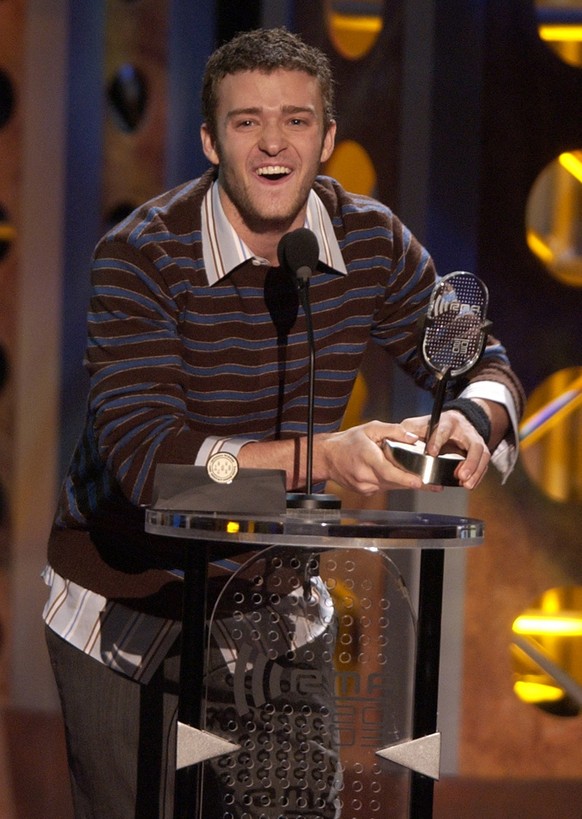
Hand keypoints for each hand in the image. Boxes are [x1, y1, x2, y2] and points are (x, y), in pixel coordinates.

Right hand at [317, 420, 437, 494]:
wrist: (327, 456)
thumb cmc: (348, 441)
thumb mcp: (371, 428)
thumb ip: (393, 431)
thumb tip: (412, 438)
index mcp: (367, 457)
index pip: (389, 472)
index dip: (405, 478)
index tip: (419, 482)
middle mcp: (364, 475)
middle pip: (393, 482)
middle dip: (412, 481)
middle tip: (430, 483)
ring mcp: (363, 485)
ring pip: (390, 487)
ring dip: (402, 482)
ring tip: (414, 477)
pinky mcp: (364, 491)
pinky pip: (383, 488)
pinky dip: (390, 482)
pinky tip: (391, 474)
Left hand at [402, 409, 490, 488]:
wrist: (457, 421)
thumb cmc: (436, 425)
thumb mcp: (420, 424)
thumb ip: (409, 431)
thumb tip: (399, 439)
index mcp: (447, 422)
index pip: (443, 430)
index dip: (437, 441)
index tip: (431, 452)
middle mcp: (465, 431)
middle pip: (473, 445)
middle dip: (469, 461)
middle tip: (461, 476)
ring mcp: (475, 441)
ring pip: (482, 455)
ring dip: (476, 471)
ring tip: (467, 484)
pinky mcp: (480, 451)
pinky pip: (484, 464)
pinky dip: (478, 475)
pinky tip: (471, 484)